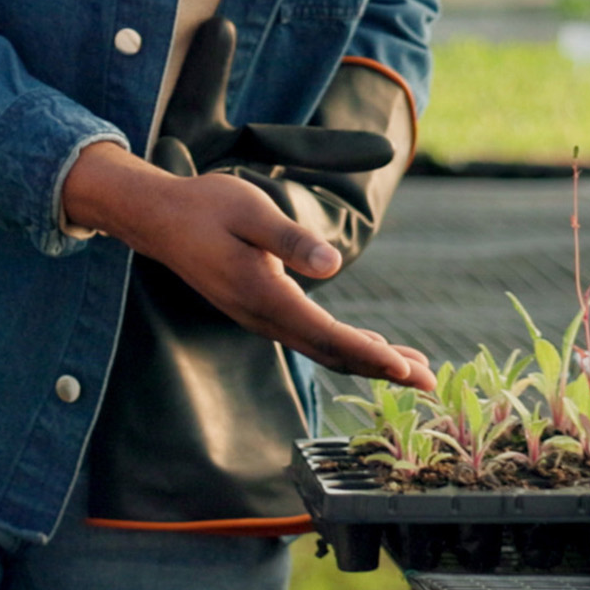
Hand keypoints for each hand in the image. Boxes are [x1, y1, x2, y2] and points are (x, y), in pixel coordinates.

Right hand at [59, 144, 436, 387]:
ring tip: (414, 370)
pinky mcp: (262, 311)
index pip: (326, 335)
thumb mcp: (250, 210)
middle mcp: (263, 316)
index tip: (406, 370)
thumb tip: (333, 266)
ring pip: (324, 349)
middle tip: (430, 382)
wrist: (159, 219)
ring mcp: (261, 318)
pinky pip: (311, 338)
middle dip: (382, 369)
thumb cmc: (206, 206)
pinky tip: (373, 347)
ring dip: (369, 361)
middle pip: (332, 353)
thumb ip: (290, 240)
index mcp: (263, 294)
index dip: (369, 355)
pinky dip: (347, 347)